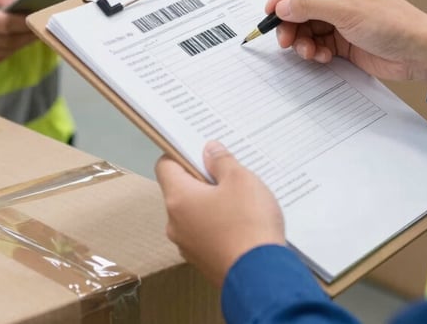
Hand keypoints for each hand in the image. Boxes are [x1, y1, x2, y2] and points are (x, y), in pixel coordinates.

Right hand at [0, 0, 35, 71]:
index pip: (6, 24)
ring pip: (5, 52)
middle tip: (43, 26)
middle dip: (29, 34)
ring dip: (21, 44)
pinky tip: (15, 41)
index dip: (27, 22)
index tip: (41, 17)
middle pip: (9, 41)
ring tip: (33, 33)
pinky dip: (8, 51)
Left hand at [155, 142, 284, 286]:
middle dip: (203, 180)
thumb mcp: (241, 179)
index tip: (202, 151)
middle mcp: (175, 223)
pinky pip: (205, 234)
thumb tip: (209, 151)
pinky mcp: (203, 261)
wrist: (261, 276)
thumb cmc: (248, 224)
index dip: (182, 154)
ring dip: (212, 204)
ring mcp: (188, 245)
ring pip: (194, 214)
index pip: (165, 166)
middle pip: (181, 190)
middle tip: (229, 174)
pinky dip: (219, 225)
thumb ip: (222, 161)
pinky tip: (242, 224)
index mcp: (178, 198)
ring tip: (241, 200)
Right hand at [266, 0, 426, 81]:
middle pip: (299, 4)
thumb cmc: (393, 23)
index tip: (271, 10)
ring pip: (306, 26)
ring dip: (301, 41)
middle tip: (284, 39)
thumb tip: (282, 7)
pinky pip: (317, 43)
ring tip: (308, 52)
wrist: (419, 53)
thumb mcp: (347, 11)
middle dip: (290, 23)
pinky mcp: (343, 39)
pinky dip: (315, 51)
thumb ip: (309, 6)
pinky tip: (323, 57)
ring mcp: (340, 18)